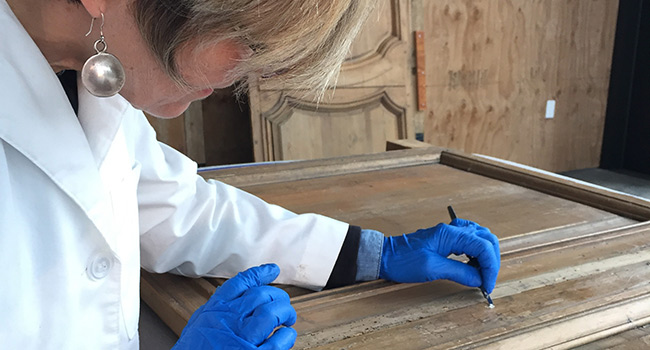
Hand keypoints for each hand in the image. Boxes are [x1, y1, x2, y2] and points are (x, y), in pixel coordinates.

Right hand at [173, 264, 296, 349]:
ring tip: (288, 318)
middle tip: (284, 302)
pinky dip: (286, 336)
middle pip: (261, 295)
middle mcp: (229, 320)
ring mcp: (242, 338)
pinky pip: (277, 341)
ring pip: (272, 314)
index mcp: (216, 311)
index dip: (260, 274)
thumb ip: (214, 309)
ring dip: (286, 313)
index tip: (272, 269)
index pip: (240, 283)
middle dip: (278, 296)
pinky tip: (286, 335)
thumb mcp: (198, 324)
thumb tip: (227, 295)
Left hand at [379, 218, 499, 292]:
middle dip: (492, 260)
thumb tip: (479, 279)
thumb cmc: (403, 261)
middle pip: (486, 239)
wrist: (385, 256)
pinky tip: (473, 264)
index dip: (490, 266)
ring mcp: (449, 232)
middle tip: (488, 280)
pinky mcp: (445, 238)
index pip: (483, 246)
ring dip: (486, 255)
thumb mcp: (431, 269)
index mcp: (450, 234)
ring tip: (481, 274)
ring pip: (480, 237)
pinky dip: (477, 252)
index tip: (487, 284)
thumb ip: (458, 272)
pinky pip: (470, 239)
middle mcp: (452, 230)